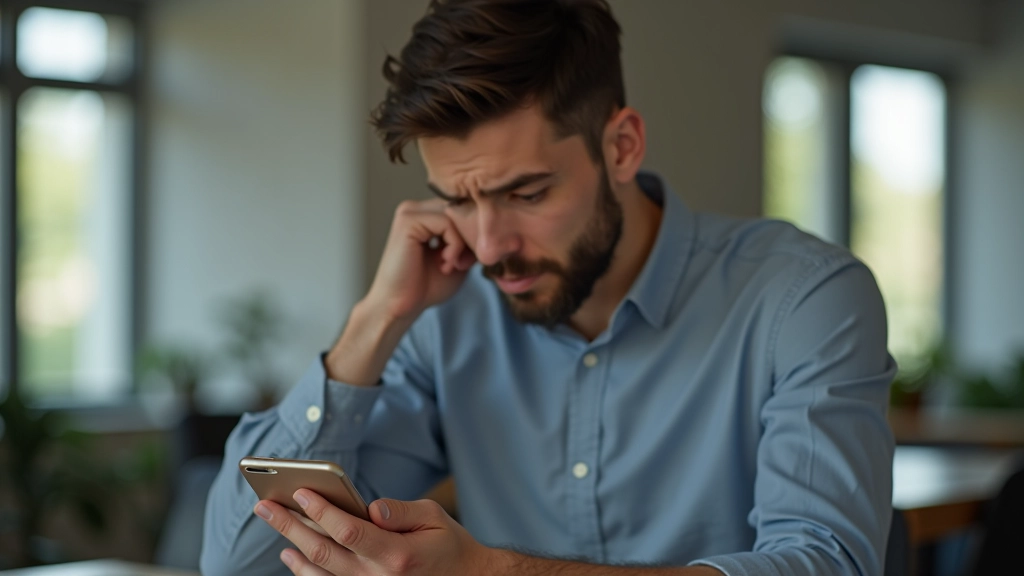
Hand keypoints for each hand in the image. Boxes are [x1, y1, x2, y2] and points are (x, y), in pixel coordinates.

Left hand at [254, 490, 500, 574]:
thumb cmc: (447, 544)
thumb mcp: (433, 518)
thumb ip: (401, 511)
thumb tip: (371, 507)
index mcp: (397, 554)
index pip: (348, 531)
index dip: (322, 511)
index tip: (301, 492)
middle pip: (323, 551)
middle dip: (290, 525)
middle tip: (265, 505)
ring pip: (318, 572)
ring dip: (292, 547)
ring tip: (273, 522)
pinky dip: (304, 571)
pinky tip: (292, 554)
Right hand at [366, 199, 475, 321]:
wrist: (400, 307)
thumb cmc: (426, 287)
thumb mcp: (459, 259)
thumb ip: (472, 240)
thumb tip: (493, 226)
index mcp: (426, 215)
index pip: (463, 208)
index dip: (475, 232)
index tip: (470, 260)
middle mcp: (417, 208)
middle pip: (462, 207)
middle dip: (471, 236)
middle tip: (463, 264)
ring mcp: (410, 212)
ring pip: (457, 213)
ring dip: (463, 242)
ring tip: (452, 265)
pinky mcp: (408, 220)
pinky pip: (447, 222)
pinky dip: (454, 245)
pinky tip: (445, 263)